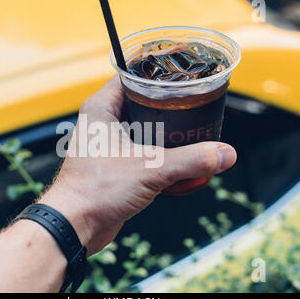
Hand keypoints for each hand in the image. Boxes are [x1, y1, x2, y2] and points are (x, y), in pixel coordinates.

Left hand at [39, 76, 236, 254]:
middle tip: (196, 106)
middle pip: (142, 104)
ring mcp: (107, 146)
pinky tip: (182, 168)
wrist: (74, 226)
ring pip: (144, 132)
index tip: (183, 73)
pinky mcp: (113, 167)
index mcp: (101, 108)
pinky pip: (142, 154)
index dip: (157, 72)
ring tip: (195, 136)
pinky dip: (161, 159)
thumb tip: (225, 153)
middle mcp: (102, 123)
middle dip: (170, 108)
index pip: (132, 76)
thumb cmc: (96, 190)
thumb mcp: (150, 169)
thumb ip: (190, 160)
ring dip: (168, 137)